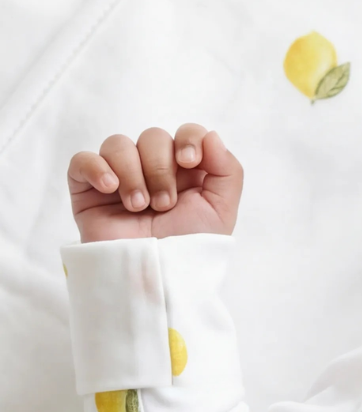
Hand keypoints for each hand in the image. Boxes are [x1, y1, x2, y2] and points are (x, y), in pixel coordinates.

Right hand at [67, 124, 242, 242]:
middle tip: (164, 205)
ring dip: (133, 175)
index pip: (186, 133)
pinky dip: (97, 168)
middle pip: (153, 136)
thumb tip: (211, 135)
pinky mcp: (89, 191)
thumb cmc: (190, 249)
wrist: (158, 277)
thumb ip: (228, 171)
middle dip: (161, 169)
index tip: (189, 161)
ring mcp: (120, 179)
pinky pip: (83, 159)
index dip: (188, 138)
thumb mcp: (222, 212)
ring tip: (139, 208)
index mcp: (187, 174)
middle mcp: (153, 172)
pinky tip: (110, 188)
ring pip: (118, 144)